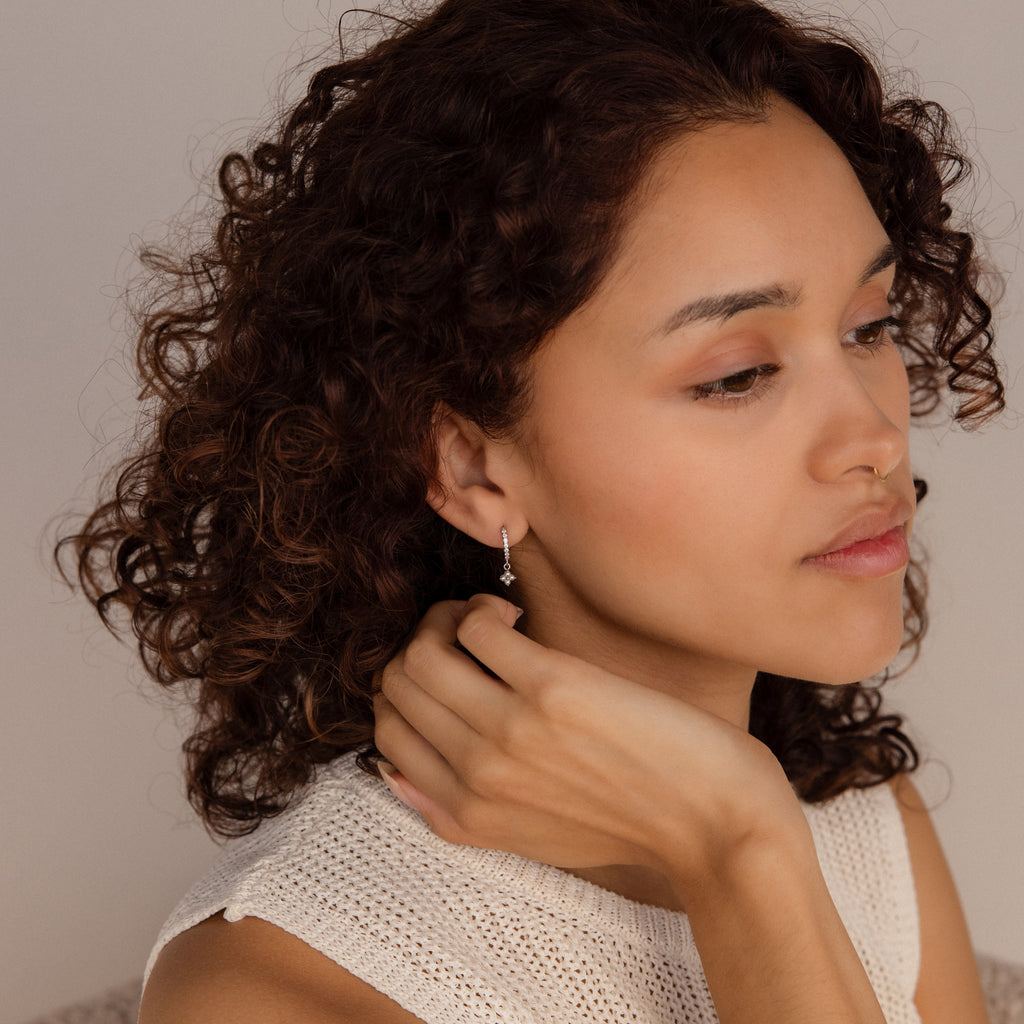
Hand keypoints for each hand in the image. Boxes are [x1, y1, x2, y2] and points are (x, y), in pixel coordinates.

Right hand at [374, 595, 807, 890]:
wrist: (713, 818)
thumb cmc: (628, 820)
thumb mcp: (528, 840)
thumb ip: (454, 814)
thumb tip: (390, 775)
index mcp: (465, 813)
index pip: (386, 732)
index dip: (405, 688)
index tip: (445, 668)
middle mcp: (477, 774)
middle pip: (396, 684)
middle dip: (420, 645)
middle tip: (463, 633)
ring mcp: (510, 730)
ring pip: (420, 652)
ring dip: (444, 619)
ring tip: (489, 619)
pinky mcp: (552, 687)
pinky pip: (474, 627)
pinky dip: (482, 607)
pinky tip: (515, 612)